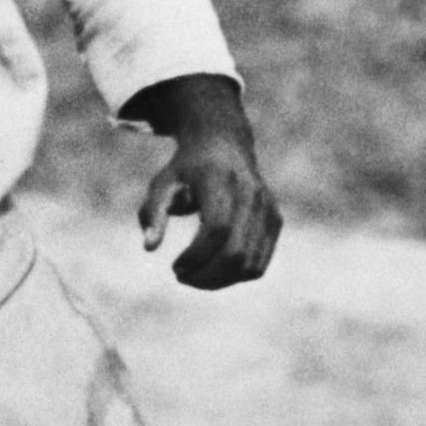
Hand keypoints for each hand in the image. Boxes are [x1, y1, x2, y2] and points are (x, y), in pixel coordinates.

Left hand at [135, 84, 279, 289]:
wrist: (224, 143)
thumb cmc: (186, 169)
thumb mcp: (162, 184)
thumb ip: (153, 213)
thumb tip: (150, 247)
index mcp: (222, 182)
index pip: (217, 230)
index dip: (196, 256)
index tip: (175, 267)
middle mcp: (252, 194)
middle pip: (236, 253)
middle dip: (205, 276)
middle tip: (181, 276)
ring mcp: (268, 209)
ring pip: (249, 265)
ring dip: (219, 281)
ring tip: (194, 276)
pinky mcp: (275, 221)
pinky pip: (258, 264)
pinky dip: (234, 277)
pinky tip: (212, 271)